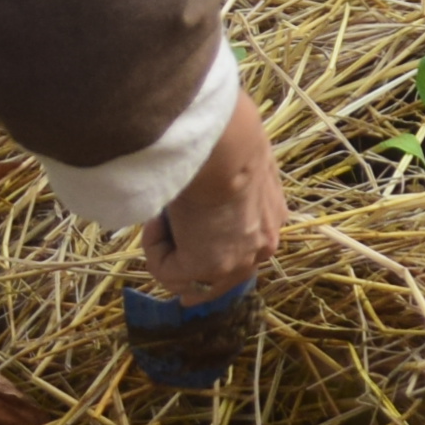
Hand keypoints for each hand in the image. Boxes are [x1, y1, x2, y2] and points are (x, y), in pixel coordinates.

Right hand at [140, 86, 281, 302]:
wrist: (226, 147)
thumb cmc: (226, 145)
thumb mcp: (236, 171)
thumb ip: (230, 192)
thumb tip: (204, 199)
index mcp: (271, 221)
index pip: (243, 253)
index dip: (211, 252)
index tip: (189, 240)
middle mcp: (262, 247)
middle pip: (221, 277)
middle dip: (191, 272)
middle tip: (170, 259)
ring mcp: (237, 262)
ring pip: (190, 279)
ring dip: (168, 251)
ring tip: (162, 218)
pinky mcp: (208, 268)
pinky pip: (166, 271)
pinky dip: (154, 247)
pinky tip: (158, 219)